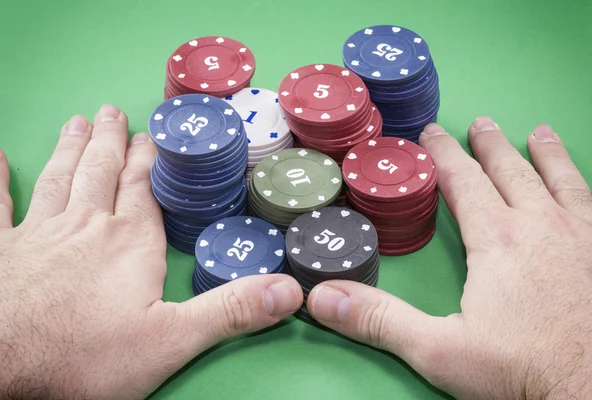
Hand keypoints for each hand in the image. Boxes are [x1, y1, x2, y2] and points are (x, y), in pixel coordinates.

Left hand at [0, 105, 301, 399]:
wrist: (3, 372)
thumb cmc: (86, 357)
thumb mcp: (174, 339)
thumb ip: (231, 309)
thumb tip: (291, 289)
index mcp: (130, 243)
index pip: (143, 189)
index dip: (147, 160)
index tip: (149, 134)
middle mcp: (86, 228)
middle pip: (101, 173)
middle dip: (109, 142)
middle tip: (112, 112)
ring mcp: (36, 236)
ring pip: (60, 181)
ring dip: (70, 150)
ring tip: (78, 123)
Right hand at [307, 117, 591, 399]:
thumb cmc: (524, 372)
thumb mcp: (438, 350)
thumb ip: (379, 319)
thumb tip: (322, 297)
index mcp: (498, 240)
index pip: (463, 181)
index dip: (443, 155)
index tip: (432, 134)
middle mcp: (542, 227)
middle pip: (511, 171)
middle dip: (491, 145)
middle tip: (480, 124)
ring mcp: (584, 238)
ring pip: (561, 180)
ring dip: (545, 155)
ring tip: (539, 134)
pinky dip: (583, 185)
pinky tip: (583, 188)